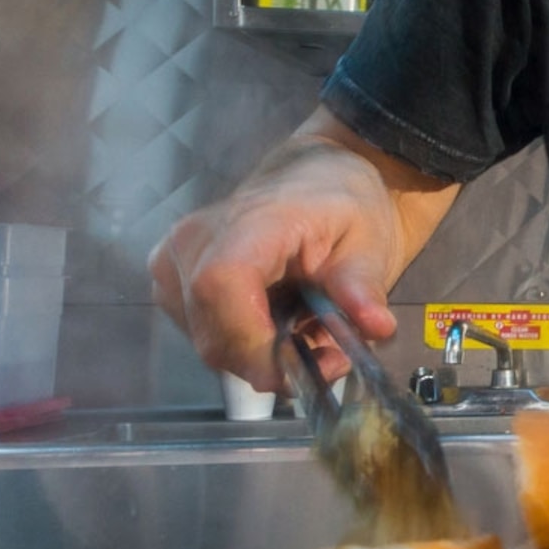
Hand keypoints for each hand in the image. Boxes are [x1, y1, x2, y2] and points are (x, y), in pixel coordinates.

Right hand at [149, 131, 403, 384]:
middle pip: (214, 333)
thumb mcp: (369, 242)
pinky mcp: (171, 285)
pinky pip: (207, 337)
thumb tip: (376, 326)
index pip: (220, 285)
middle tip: (329, 359)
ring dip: (264, 358)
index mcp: (248, 221)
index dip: (253, 341)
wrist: (314, 181)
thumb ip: (363, 287)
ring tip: (309, 335)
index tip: (303, 367)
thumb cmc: (340, 205)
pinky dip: (248, 346)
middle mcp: (194, 242)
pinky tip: (280, 326)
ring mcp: (174, 265)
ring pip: (211, 345)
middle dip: (274, 363)